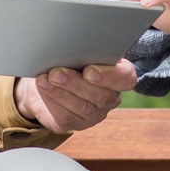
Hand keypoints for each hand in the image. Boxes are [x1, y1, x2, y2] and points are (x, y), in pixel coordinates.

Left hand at [15, 59, 136, 132]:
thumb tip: (71, 47)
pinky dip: (52, 101)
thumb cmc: (71, 59)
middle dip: (76, 84)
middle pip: (101, 96)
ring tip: (45, 80)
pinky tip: (43, 88)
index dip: (109, 76)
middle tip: (57, 73)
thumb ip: (83, 51)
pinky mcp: (77, 123)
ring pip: (83, 108)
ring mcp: (95, 114)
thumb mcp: (80, 51)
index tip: (89, 70)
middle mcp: (110, 97)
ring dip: (61, 92)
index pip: (126, 78)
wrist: (51, 79)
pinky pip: (67, 116)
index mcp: (118, 75)